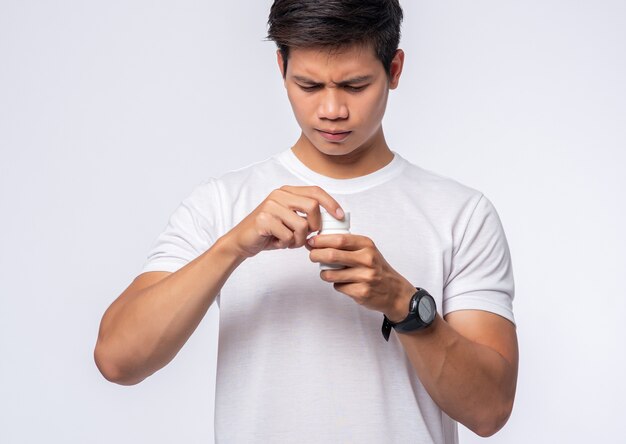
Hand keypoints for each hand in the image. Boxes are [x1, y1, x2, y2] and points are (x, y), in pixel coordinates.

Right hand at [226, 185, 343, 258]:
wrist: (241, 241)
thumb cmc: (269, 232)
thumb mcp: (290, 220)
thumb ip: (307, 216)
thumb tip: (332, 221)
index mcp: (287, 192)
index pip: (315, 191)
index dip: (331, 203)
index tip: (340, 216)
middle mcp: (279, 195)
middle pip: (313, 206)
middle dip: (315, 226)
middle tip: (307, 236)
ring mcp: (271, 206)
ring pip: (302, 225)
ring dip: (299, 240)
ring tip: (288, 241)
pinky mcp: (264, 219)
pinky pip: (288, 236)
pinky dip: (286, 244)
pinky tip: (276, 242)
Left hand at [306, 233, 416, 321]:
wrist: (394, 291)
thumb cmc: (377, 268)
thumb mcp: (367, 250)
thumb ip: (347, 245)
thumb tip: (318, 241)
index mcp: (367, 245)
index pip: (339, 239)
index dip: (321, 240)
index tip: (311, 241)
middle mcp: (367, 259)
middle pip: (332, 255)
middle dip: (316, 255)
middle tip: (312, 256)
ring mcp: (365, 277)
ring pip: (331, 274)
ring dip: (325, 274)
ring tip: (329, 273)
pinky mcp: (361, 292)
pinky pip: (338, 287)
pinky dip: (337, 285)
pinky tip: (346, 283)